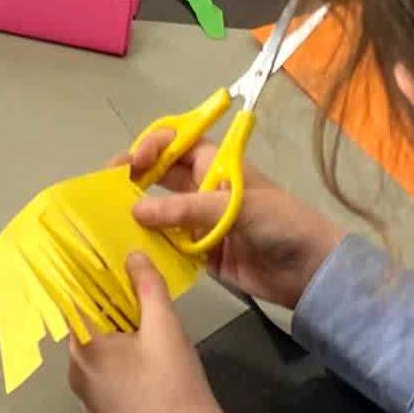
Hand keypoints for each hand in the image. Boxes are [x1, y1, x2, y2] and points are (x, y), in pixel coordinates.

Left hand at [65, 254, 229, 412]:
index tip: (94, 252)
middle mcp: (77, 369)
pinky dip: (120, 350)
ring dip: (117, 326)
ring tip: (147, 322)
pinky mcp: (102, 402)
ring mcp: (88, 389)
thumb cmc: (174, 392)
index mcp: (84, 348)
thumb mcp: (165, 329)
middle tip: (135, 287)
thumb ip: (148, 287)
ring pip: (96, 342)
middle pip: (86, 319)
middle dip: (110, 300)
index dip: (83, 271)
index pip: (71, 296)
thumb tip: (133, 257)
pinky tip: (146, 351)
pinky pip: (103, 364)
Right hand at [118, 128, 342, 309]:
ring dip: (138, 214)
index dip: (148, 147)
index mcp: (213, 163)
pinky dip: (151, 245)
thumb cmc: (279, 222)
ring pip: (159, 211)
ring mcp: (200, 220)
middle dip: (133, 179)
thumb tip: (136, 211)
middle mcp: (202, 187)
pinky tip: (131, 250)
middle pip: (159, 175)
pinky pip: (169, 244)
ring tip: (109, 221)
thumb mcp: (234, 206)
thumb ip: (185, 209)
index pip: (173, 142)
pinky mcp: (201, 252)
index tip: (128, 165)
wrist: (309, 270)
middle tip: (104, 191)